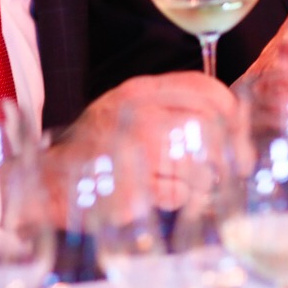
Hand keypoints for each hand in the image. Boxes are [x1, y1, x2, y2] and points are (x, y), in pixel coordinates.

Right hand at [44, 72, 236, 211]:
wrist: (48, 179)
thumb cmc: (98, 145)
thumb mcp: (128, 107)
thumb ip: (170, 103)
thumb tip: (231, 118)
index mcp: (139, 90)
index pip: (204, 88)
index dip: (231, 110)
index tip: (239, 131)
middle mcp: (137, 115)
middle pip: (207, 125)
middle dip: (228, 150)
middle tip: (234, 167)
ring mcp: (133, 153)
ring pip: (199, 164)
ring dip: (205, 179)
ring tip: (193, 183)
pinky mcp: (131, 190)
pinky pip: (178, 195)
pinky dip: (180, 198)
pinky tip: (164, 194)